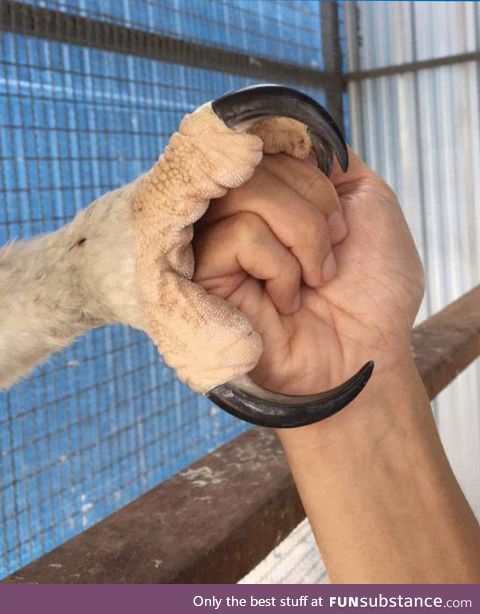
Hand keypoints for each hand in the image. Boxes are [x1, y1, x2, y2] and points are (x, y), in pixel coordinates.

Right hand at [193, 149, 423, 394]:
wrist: (366, 351)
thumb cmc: (373, 287)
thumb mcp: (369, 201)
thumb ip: (327, 160)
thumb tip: (289, 132)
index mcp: (277, 196)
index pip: (268, 143)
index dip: (307, 168)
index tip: (336, 207)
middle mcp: (242, 215)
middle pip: (255, 162)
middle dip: (312, 205)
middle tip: (334, 249)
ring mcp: (222, 246)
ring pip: (245, 195)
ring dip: (301, 236)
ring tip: (314, 278)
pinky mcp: (208, 280)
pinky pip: (239, 237)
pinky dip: (280, 267)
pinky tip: (287, 299)